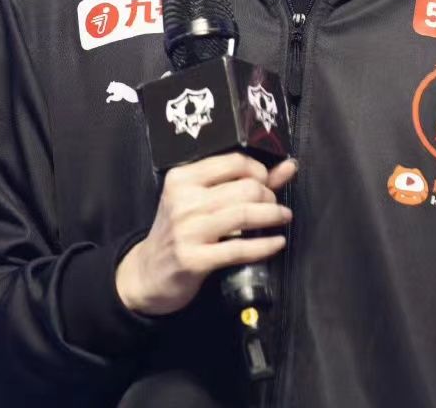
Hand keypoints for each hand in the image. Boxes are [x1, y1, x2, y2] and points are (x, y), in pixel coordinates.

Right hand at [115, 153, 296, 316]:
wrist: (148, 273)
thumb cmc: (178, 232)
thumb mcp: (199, 200)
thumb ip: (243, 182)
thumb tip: (287, 167)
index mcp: (182, 179)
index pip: (234, 162)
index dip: (259, 170)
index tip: (267, 181)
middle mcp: (183, 201)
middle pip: (245, 188)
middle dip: (268, 196)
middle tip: (272, 204)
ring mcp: (187, 230)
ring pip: (245, 214)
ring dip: (272, 215)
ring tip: (282, 218)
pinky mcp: (194, 259)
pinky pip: (240, 249)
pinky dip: (265, 245)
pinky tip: (276, 242)